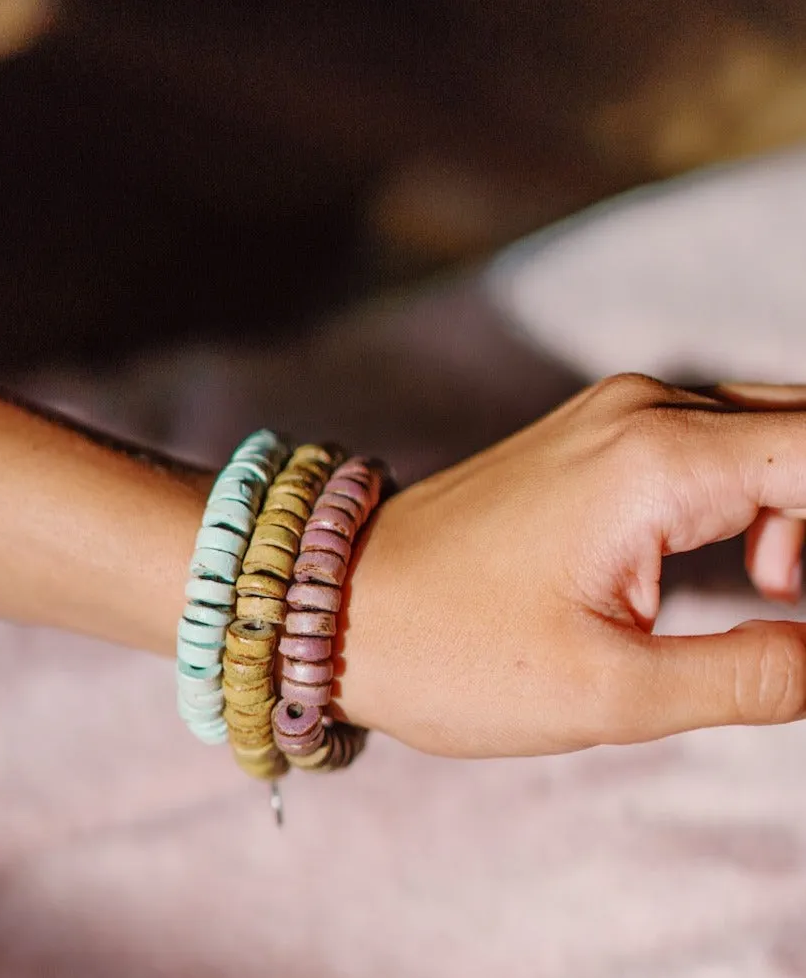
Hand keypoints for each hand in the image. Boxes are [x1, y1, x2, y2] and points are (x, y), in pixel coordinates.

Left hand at [341, 374, 805, 757]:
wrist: (340, 601)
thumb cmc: (451, 651)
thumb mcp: (609, 691)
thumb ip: (753, 675)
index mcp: (659, 460)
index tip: (799, 602)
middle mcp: (643, 409)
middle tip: (790, 606)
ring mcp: (613, 414)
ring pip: (768, 434)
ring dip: (800, 511)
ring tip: (774, 595)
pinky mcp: (592, 438)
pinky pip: (714, 444)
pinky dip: (757, 498)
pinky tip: (748, 567)